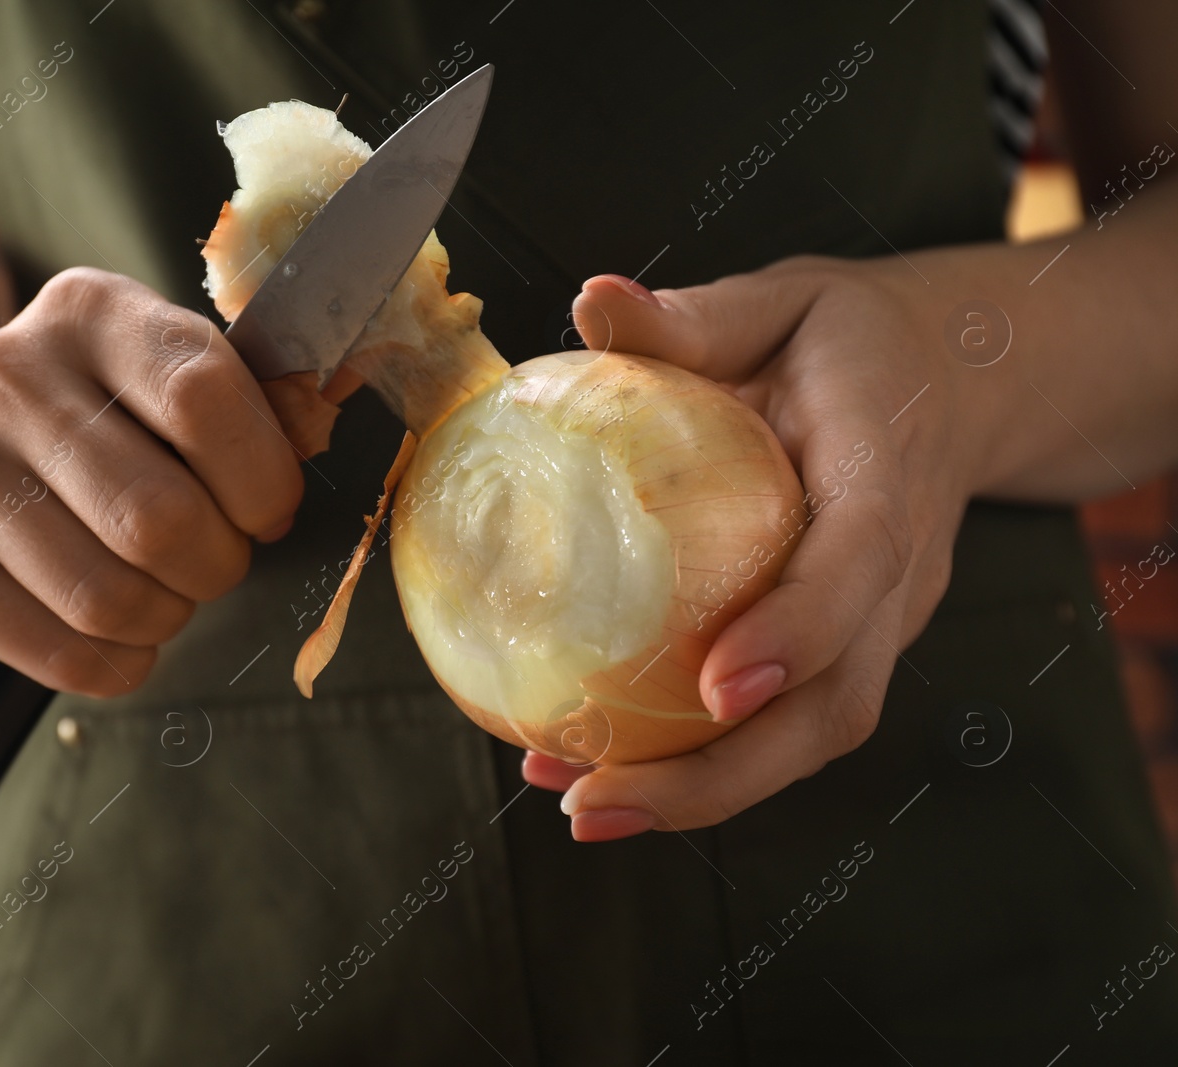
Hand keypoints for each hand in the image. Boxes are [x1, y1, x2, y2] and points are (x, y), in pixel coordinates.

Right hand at [0, 267, 303, 694]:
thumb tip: (316, 425)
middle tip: (219, 560)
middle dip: (219, 564)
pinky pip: (60, 651)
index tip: (271, 509)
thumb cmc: (110, 419)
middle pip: (157, 519)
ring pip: (109, 599)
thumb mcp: (174, 376)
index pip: (202, 400)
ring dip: (169, 616)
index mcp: (88, 309)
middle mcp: (2, 374)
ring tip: (166, 592)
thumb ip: (255, 403)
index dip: (262, 479)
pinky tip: (123, 635)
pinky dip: (118, 664)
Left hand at [532, 256, 984, 840]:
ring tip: (582, 806)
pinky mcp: (849, 648)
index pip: (858, 566)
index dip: (799, 633)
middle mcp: (896, 574)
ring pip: (810, 735)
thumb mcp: (785, 300)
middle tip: (596, 804)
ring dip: (701, 791)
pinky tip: (602, 764)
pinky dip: (702, 760)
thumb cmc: (854, 339)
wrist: (958, 382)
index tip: (720, 689)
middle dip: (723, 776)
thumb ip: (697, 317)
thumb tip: (592, 302)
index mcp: (886, 474)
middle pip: (835, 703)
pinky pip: (784, 721)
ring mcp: (880, 624)